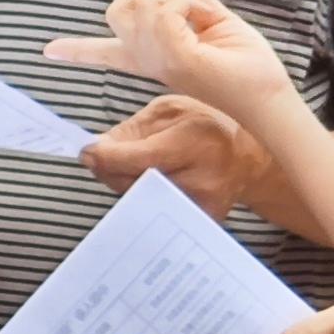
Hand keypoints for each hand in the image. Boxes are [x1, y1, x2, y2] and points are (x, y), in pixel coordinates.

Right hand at [46, 0, 295, 129]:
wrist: (268, 93)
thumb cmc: (248, 65)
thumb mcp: (217, 20)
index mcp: (154, 56)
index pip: (106, 51)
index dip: (75, 50)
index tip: (47, 50)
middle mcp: (149, 61)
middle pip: (116, 10)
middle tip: (186, 4)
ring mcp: (159, 60)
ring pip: (139, 5)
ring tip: (202, 16)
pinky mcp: (176, 58)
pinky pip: (162, 12)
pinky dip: (188, 4)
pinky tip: (206, 20)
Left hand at [84, 94, 269, 222]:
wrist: (247, 155)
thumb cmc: (206, 125)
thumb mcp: (169, 111)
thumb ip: (131, 130)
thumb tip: (95, 151)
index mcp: (195, 142)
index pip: (137, 158)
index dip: (105, 157)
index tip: (87, 152)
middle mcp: (201, 179)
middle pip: (132, 183)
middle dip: (111, 170)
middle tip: (105, 157)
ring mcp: (202, 206)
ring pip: (139, 200)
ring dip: (126, 184)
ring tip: (137, 166)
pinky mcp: (201, 222)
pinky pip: (156, 213)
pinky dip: (143, 199)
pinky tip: (149, 183)